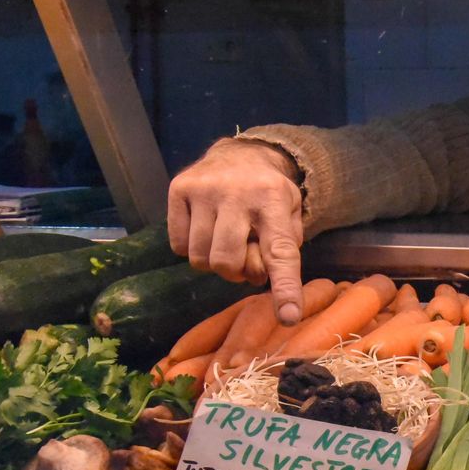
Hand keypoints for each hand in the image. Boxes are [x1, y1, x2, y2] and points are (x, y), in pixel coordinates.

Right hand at [168, 139, 306, 323]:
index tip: (288, 317)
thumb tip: (266, 283)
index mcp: (274, 199)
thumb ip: (283, 250)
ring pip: (200, 259)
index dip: (285, 287)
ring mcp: (204, 189)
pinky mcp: (178, 189)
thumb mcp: (290, 215)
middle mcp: (237, 192)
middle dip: (236, 271)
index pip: (280, 252)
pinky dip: (193, 249)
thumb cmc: (268, 196)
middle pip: (227, 263)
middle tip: (245, 256)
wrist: (241, 153)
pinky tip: (206, 229)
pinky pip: (179, 246)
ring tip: (227, 241)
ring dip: (214, 262)